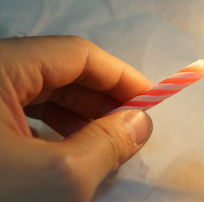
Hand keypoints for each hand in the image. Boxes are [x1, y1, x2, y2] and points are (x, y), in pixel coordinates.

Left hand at [0, 36, 152, 201]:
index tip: (151, 98)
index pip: (76, 54)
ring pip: (42, 94)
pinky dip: (54, 128)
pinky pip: (22, 114)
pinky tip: (68, 149)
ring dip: (81, 114)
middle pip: (61, 72)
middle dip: (103, 98)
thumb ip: (107, 143)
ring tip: (108, 139)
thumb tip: (142, 121)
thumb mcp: (55, 179)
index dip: (120, 74)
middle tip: (132, 124)